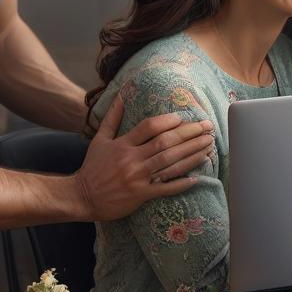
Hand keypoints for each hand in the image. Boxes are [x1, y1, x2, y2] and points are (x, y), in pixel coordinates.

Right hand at [73, 96, 214, 220]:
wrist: (82, 196)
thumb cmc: (93, 167)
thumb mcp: (100, 139)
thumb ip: (112, 117)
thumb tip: (121, 94)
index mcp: (123, 144)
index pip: (149, 127)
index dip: (168, 121)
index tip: (183, 117)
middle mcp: (132, 159)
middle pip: (166, 143)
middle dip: (189, 134)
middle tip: (207, 128)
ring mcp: (138, 178)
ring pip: (170, 163)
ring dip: (192, 154)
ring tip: (208, 146)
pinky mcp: (141, 195)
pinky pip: (165, 188)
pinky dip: (181, 183)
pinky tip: (197, 177)